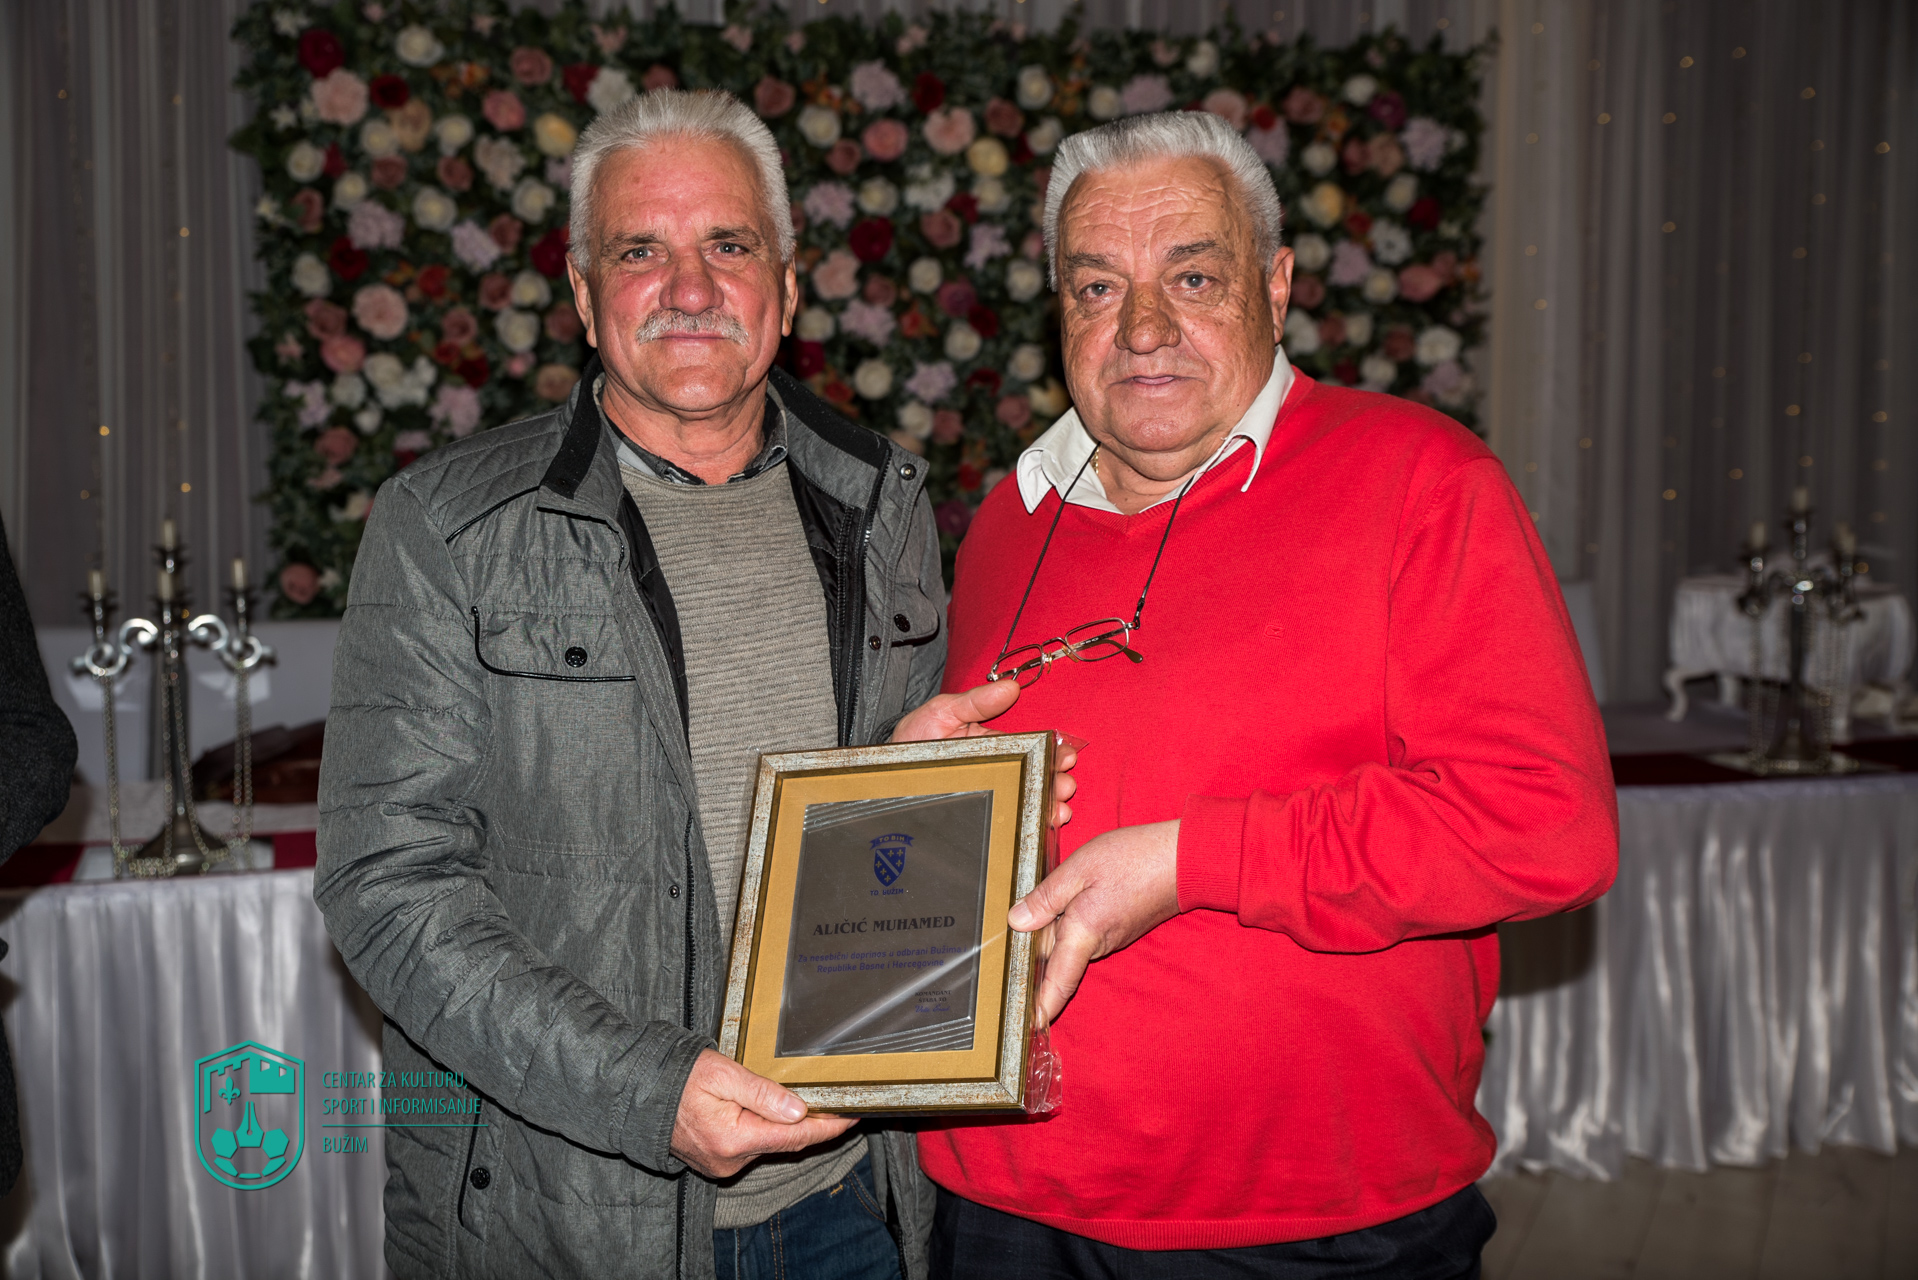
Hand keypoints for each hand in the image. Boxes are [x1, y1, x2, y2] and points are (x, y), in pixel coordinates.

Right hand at [669, 1049, 855, 1178]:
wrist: (641, 1096)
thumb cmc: (679, 1079)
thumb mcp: (723, 1074)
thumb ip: (762, 1093)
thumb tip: (799, 1110)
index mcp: (734, 1139)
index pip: (795, 1136)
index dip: (828, 1127)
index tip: (852, 1117)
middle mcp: (731, 1160)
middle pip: (785, 1141)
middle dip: (811, 1123)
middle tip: (835, 1101)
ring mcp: (723, 1166)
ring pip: (769, 1144)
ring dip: (785, 1125)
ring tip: (802, 1098)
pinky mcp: (718, 1163)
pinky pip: (752, 1147)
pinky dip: (765, 1131)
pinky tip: (772, 1113)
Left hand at [890, 684, 1078, 827]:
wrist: (882, 782)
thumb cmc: (909, 746)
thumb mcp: (940, 714)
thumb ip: (974, 702)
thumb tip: (1011, 687)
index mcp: (993, 743)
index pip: (1031, 748)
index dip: (1052, 752)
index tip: (1066, 755)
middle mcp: (997, 770)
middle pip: (1035, 777)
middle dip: (1056, 782)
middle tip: (1066, 786)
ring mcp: (991, 794)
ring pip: (1028, 800)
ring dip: (1050, 805)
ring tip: (1060, 809)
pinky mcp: (983, 818)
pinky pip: (1011, 821)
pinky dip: (1033, 824)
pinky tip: (1047, 826)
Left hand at [1007, 820, 1179, 1024]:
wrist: (1184, 860)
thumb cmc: (1135, 860)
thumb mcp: (1080, 868)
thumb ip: (1047, 896)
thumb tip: (1017, 921)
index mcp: (1084, 933)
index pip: (1057, 981)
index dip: (1041, 1005)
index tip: (1028, 1024)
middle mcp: (1098, 944)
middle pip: (1056, 956)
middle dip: (1034, 948)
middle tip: (1009, 938)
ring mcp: (1112, 937)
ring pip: (1071, 941)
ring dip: (1053, 929)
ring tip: (1032, 909)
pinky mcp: (1121, 926)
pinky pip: (1086, 931)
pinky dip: (1071, 920)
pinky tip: (1065, 897)